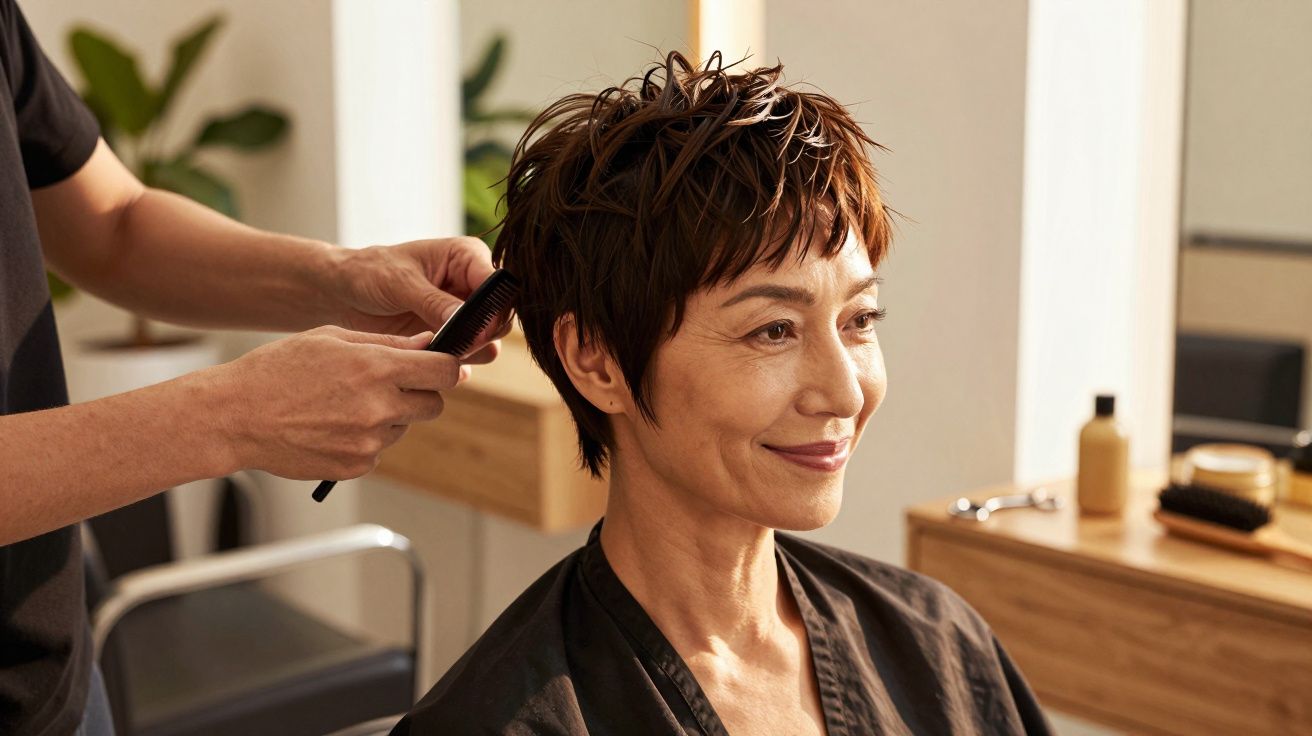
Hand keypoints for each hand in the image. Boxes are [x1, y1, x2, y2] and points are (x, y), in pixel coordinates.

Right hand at [210, 326, 468, 480]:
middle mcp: (379, 407)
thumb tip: (428, 343)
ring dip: (388, 417)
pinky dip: (364, 440)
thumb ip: (386, 342)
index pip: (445, 372)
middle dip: (420, 394)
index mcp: (376, 367)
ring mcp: (369, 441)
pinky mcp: (356, 465)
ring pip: (403, 427)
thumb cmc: (277, 370)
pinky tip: (331, 426)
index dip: (447, 368)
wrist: (234, 417)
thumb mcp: (331, 339)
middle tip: (389, 386)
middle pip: (434, 404)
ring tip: (343, 404)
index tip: (440, 367)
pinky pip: (378, 451)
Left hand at [328, 237, 508, 363]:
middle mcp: (472, 284)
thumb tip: (469, 323)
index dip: (495, 308)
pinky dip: (457, 363)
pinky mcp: (452, 335)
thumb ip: (435, 303)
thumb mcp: (400, 283)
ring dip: (472, 351)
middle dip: (484, 334)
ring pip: (489, 339)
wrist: (343, 293)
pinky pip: (469, 354)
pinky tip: (435, 364)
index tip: (478, 330)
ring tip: (441, 354)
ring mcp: (464, 312)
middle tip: (456, 346)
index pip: (498, 282)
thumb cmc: (370, 273)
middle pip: (501, 315)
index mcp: (467, 257)